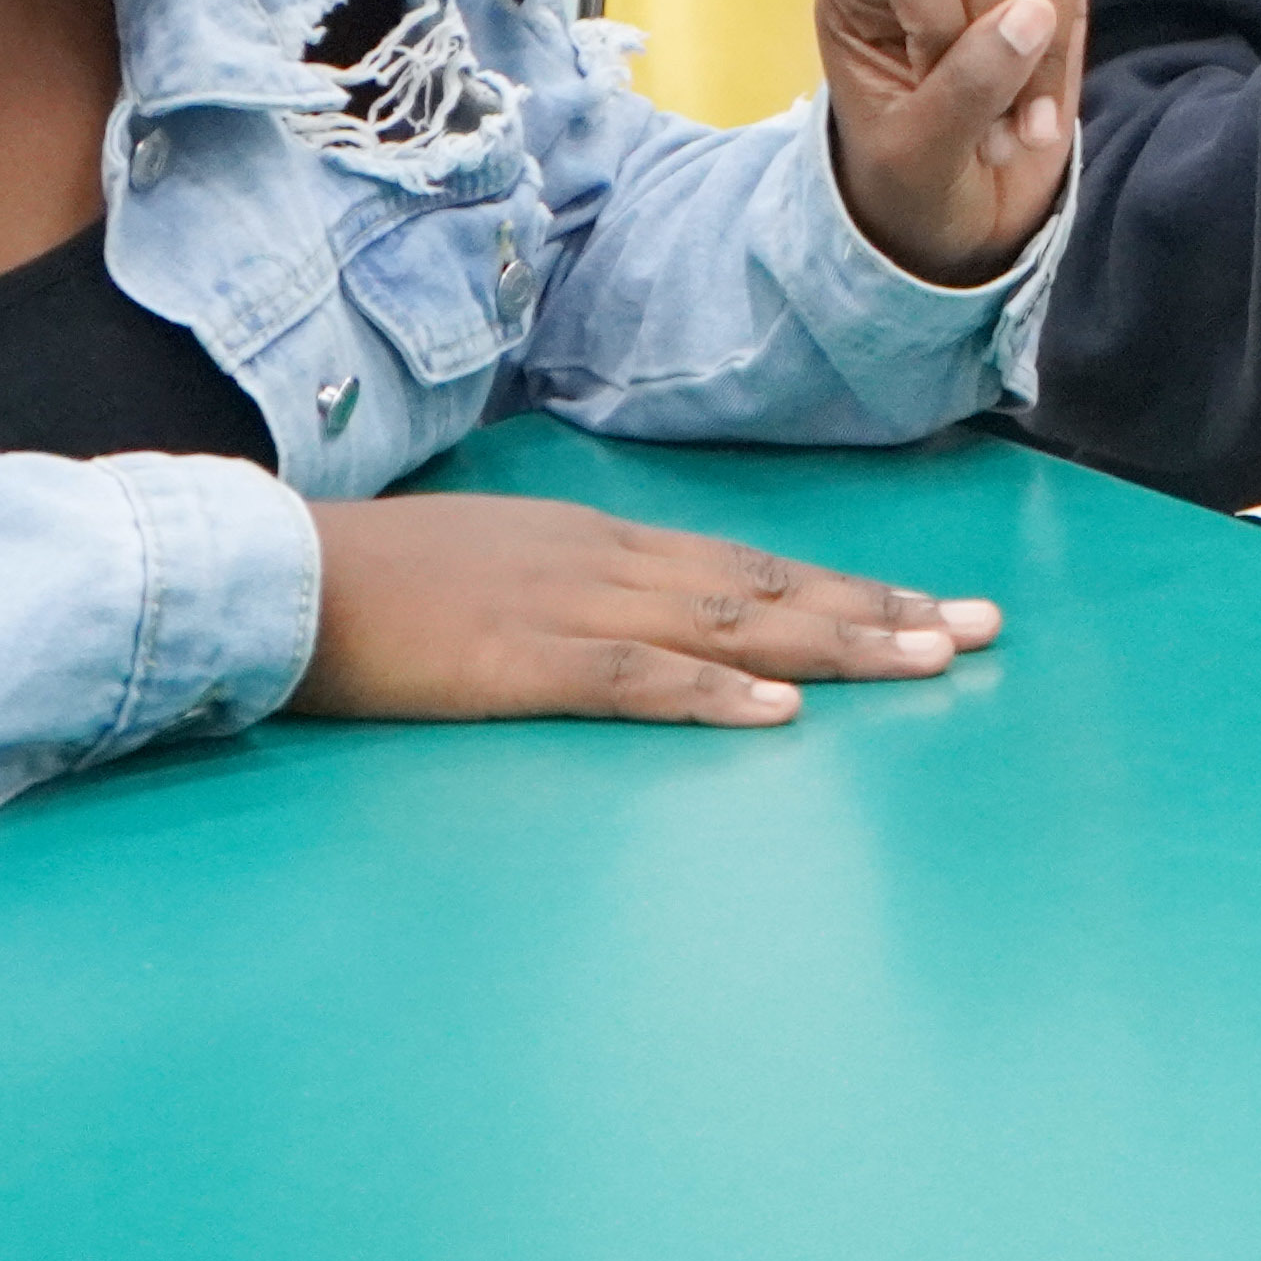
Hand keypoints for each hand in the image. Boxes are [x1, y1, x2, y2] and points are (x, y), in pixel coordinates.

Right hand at [292, 493, 1003, 725]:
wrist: (276, 574)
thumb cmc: (375, 584)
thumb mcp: (500, 570)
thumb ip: (576, 594)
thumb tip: (643, 622)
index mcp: (603, 546)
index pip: (752, 568)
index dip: (848, 591)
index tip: (934, 610)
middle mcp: (608, 564)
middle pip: (770, 588)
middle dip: (881, 612)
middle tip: (984, 632)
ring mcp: (568, 609)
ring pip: (731, 625)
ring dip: (835, 645)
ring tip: (927, 663)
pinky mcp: (519, 665)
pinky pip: (632, 680)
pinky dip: (712, 695)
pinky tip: (777, 714)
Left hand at [821, 0, 1115, 284]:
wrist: (954, 233)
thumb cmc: (911, 193)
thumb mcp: (918, 155)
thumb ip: (966, 87)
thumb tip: (1038, 15)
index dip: (942, 25)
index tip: (933, 93)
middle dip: (1002, 46)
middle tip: (989, 125)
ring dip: (1048, 50)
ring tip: (1022, 119)